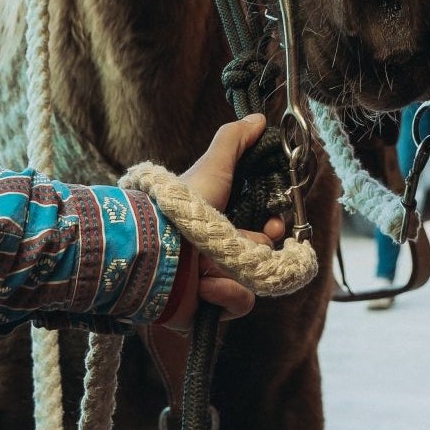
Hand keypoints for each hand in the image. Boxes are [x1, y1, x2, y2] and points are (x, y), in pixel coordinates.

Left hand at [163, 114, 287, 328]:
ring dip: (232, 271)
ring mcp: (212, 285)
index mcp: (220, 228)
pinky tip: (203, 285)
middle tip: (244, 244)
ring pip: (252, 282)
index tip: (274, 222)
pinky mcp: (207, 311)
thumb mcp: (212, 165)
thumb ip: (235, 140)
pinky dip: (223, 294)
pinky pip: (238, 304)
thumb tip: (259, 118)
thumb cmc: (182, 206)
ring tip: (206, 266)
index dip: (273, 228)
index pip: (263, 234)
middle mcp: (217, 256)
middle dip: (251, 249)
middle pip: (259, 257)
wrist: (156, 249)